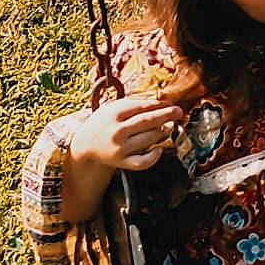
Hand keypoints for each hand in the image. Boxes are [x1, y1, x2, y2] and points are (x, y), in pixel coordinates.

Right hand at [71, 92, 185, 173]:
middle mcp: (117, 131)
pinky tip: (158, 149)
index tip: (170, 104)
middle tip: (178, 112)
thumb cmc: (104, 123)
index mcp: (114, 114)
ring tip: (159, 128)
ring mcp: (120, 148)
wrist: (85, 145)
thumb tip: (160, 101)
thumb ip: (134, 103)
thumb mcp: (113, 108)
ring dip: (160, 132)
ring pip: (150, 138)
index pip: (142, 106)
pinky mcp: (122, 162)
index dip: (159, 104)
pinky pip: (143, 162)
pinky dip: (154, 156)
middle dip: (167, 115)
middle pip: (149, 121)